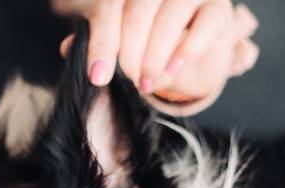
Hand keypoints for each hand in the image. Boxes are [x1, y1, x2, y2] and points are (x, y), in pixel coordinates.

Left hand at [60, 1, 258, 106]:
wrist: (189, 33)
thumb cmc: (146, 35)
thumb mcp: (118, 38)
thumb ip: (96, 41)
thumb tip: (66, 49)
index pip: (110, 7)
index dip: (102, 43)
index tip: (98, 77)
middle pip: (140, 9)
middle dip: (131, 53)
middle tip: (129, 81)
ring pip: (172, 14)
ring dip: (157, 55)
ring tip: (147, 83)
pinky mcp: (218, 6)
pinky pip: (207, 23)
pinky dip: (189, 48)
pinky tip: (174, 68)